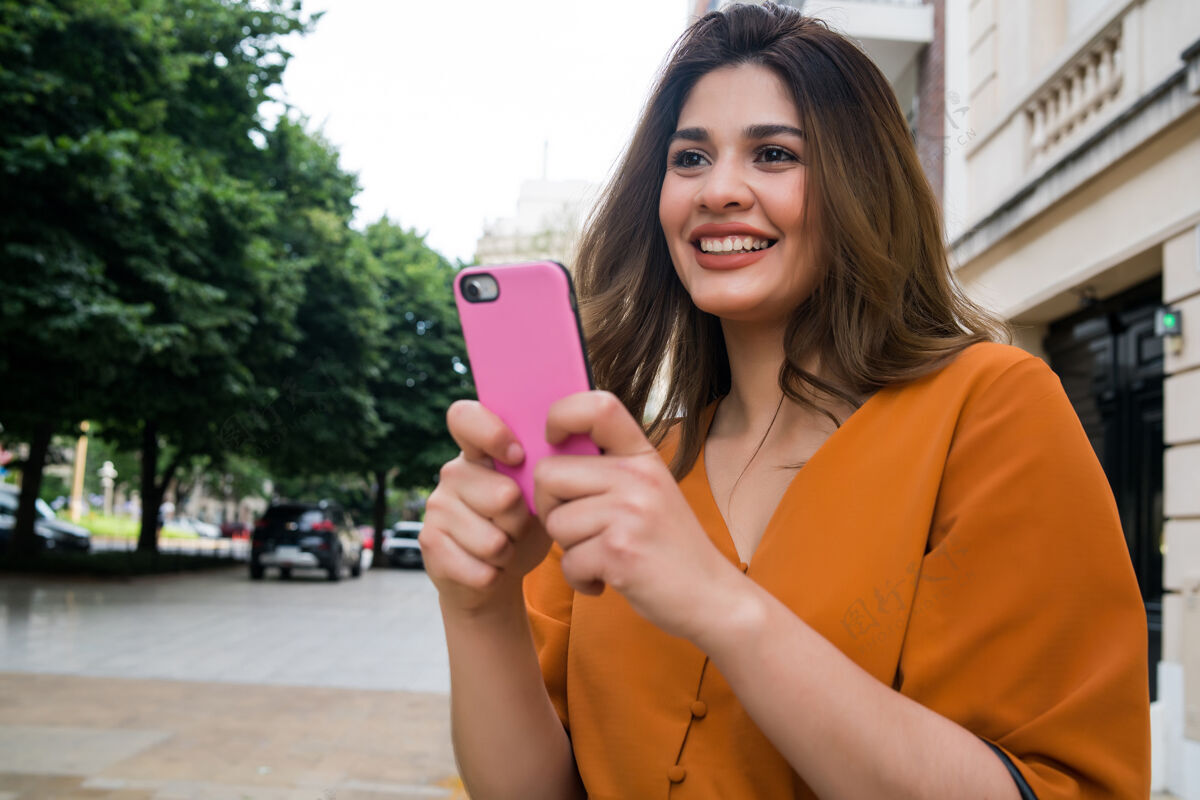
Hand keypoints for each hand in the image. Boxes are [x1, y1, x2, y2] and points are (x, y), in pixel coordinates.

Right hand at [421, 400, 553, 615]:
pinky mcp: (429, 542)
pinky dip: (493, 575)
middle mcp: (453, 472)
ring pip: (493, 540)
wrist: (493, 573)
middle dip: (521, 521)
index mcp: (478, 451)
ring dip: (508, 553)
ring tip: (503, 548)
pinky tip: (488, 568)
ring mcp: (436, 506)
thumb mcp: (537, 496)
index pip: (465, 417)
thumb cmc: (522, 526)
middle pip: (502, 496)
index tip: (518, 457)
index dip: (493, 433)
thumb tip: (563, 456)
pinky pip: (479, 567)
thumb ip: (541, 473)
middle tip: (516, 526)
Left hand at [533, 391, 741, 640]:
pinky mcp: (620, 552)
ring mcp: (631, 513)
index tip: (553, 441)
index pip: (598, 406)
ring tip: (603, 555)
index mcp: (643, 457)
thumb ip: (610, 470)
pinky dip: (580, 579)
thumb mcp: (651, 492)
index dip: (561, 415)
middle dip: (551, 507)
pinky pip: (568, 561)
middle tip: (580, 529)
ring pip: (555, 521)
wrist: (711, 597)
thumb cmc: (670, 547)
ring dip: (570, 549)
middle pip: (549, 473)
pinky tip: (607, 579)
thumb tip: (550, 453)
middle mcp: (638, 477)